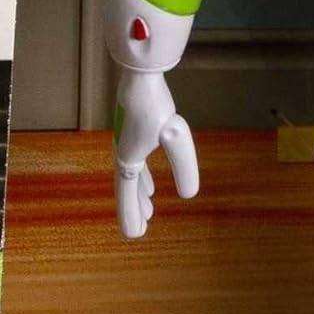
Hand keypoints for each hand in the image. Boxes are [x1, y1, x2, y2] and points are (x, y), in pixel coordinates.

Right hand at [112, 70, 198, 238]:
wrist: (139, 78)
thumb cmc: (155, 107)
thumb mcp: (175, 138)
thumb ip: (183, 166)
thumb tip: (189, 196)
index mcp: (129, 158)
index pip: (127, 193)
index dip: (130, 215)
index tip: (134, 235)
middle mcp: (123, 152)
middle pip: (128, 187)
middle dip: (135, 207)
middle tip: (141, 227)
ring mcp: (126, 141)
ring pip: (132, 175)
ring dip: (139, 192)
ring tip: (149, 206)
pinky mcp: (134, 131)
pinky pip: (136, 162)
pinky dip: (142, 175)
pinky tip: (149, 179)